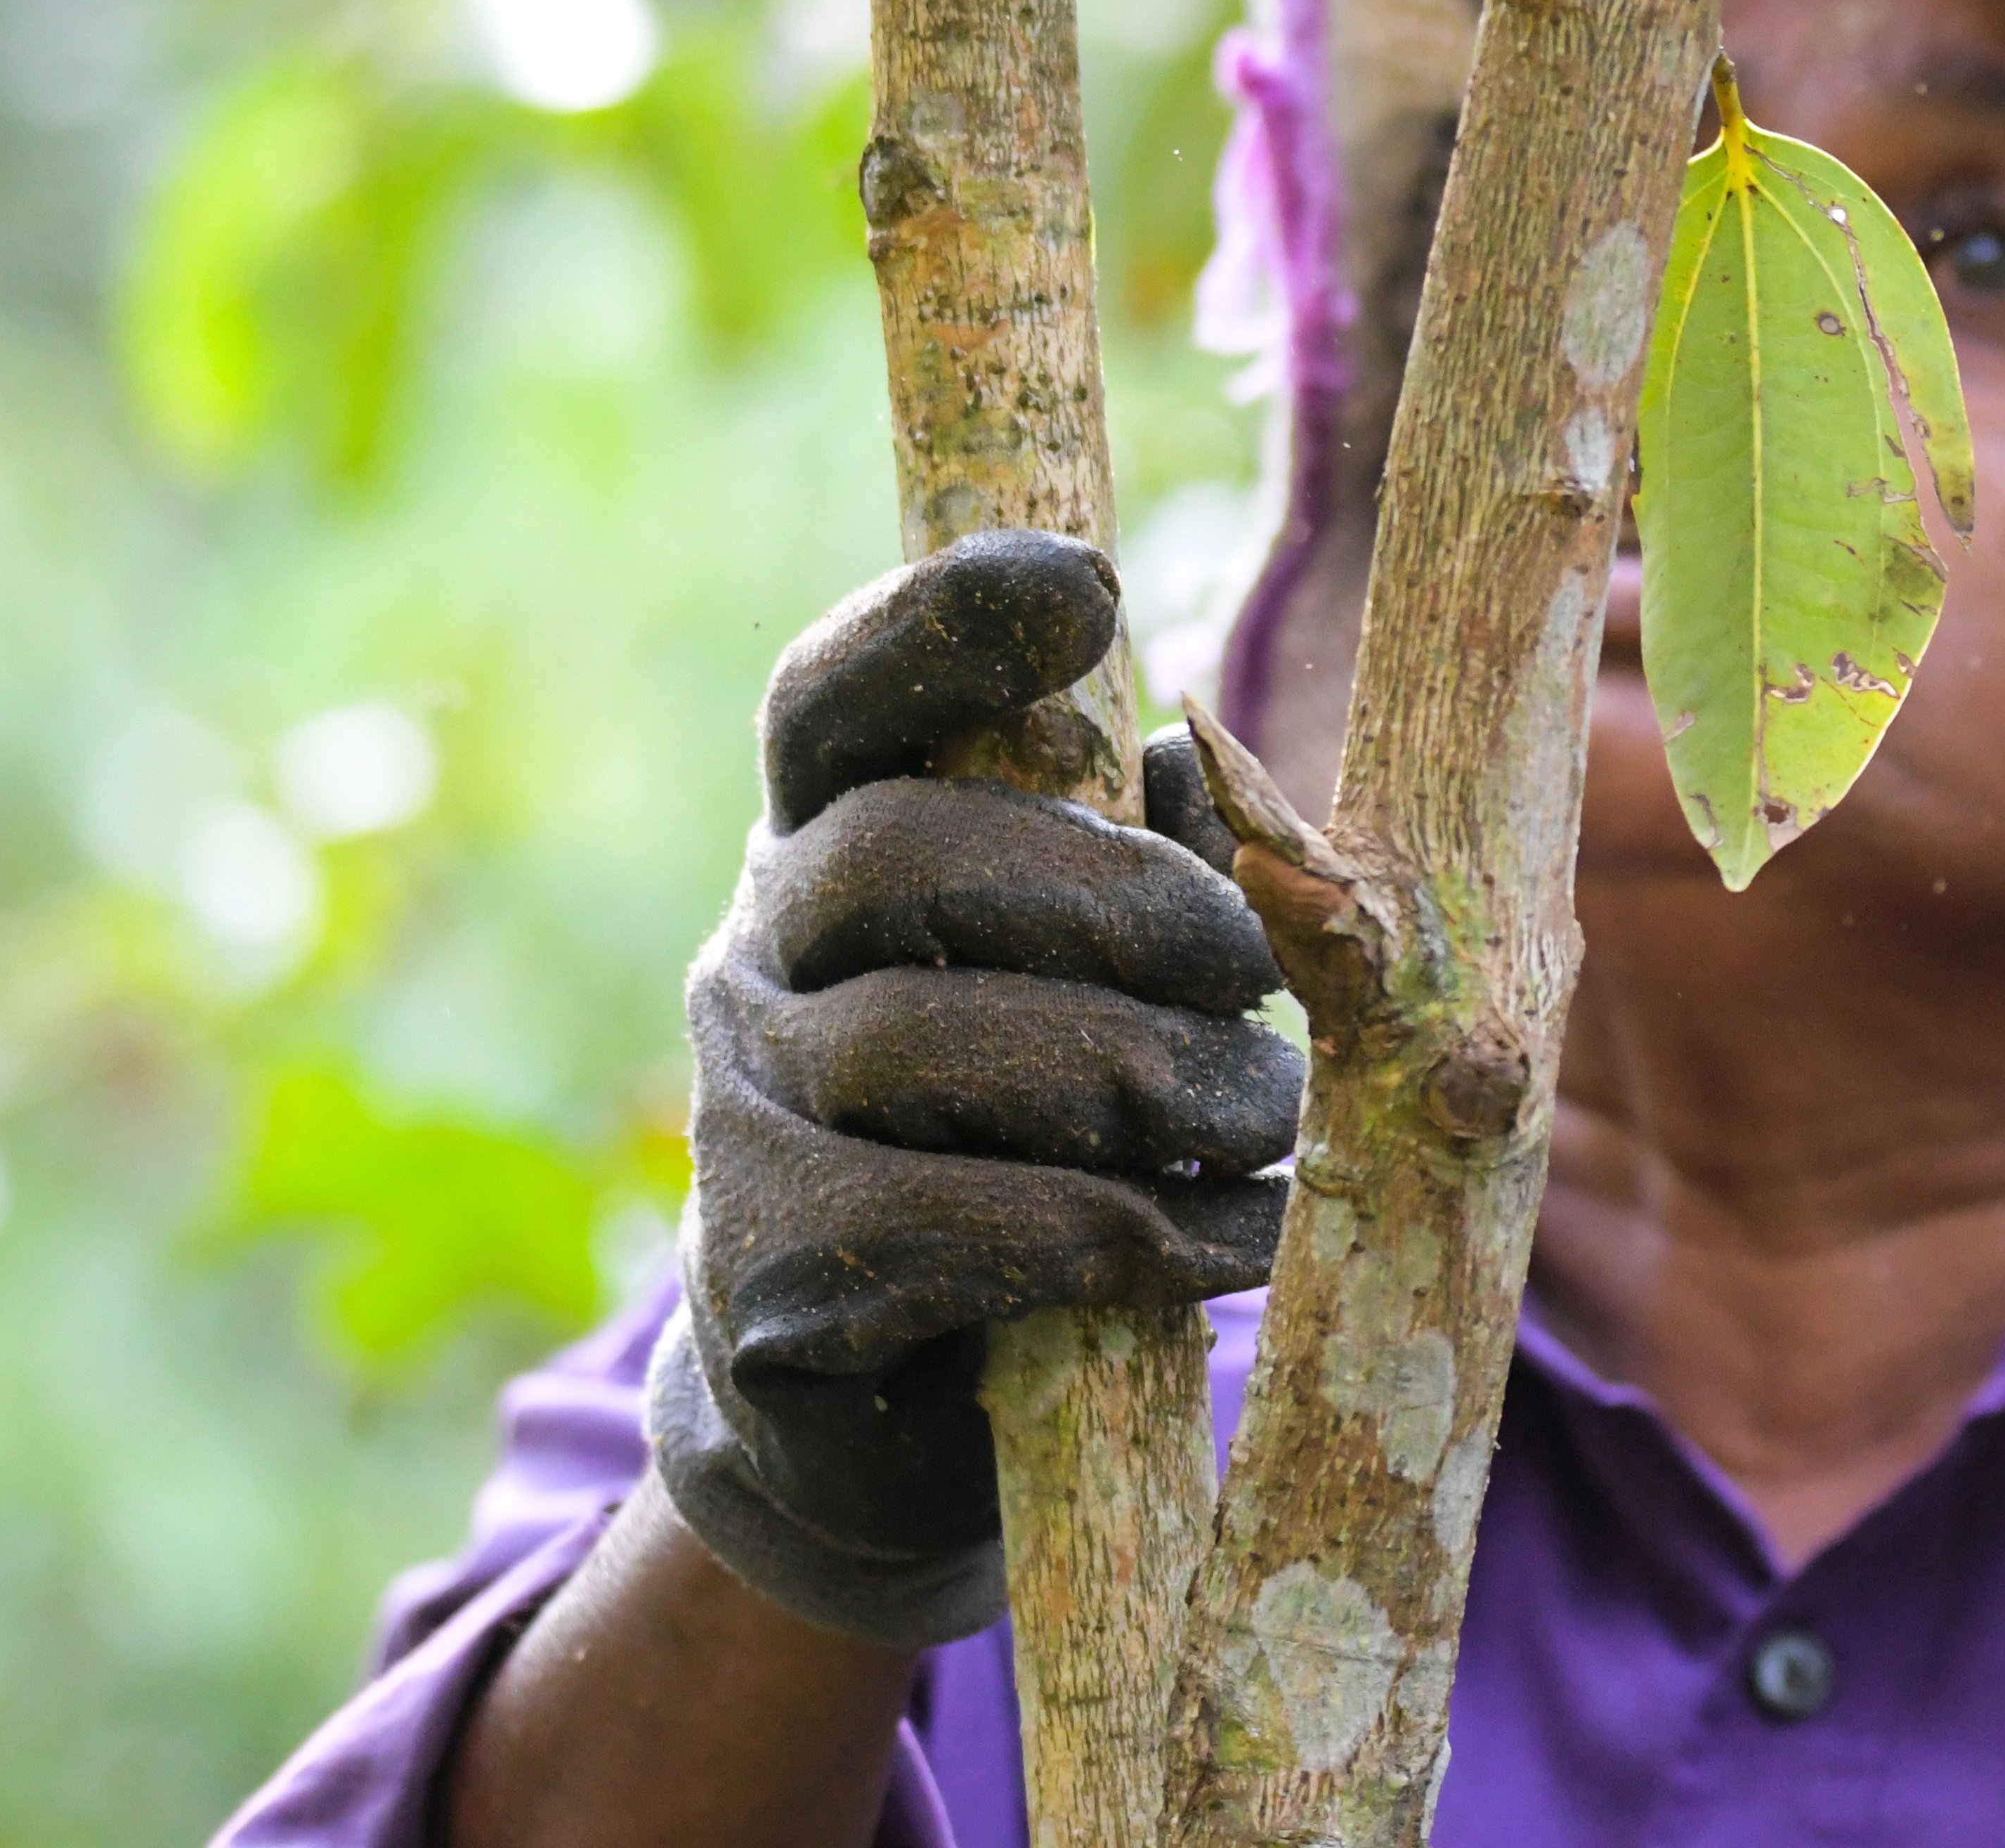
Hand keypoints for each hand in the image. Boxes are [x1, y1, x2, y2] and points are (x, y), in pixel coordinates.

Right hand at [644, 531, 1300, 1648]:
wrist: (892, 1412)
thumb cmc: (1033, 1134)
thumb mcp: (1101, 974)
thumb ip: (1154, 859)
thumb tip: (1212, 769)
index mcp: (829, 842)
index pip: (833, 699)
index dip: (937, 623)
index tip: (1087, 591)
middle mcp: (751, 953)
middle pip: (902, 855)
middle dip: (1118, 903)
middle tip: (1252, 977)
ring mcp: (733, 1114)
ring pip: (930, 1044)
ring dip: (1150, 1084)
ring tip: (1271, 1128)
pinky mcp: (761, 1276)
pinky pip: (945, 1225)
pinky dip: (1119, 1232)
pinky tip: (1221, 1241)